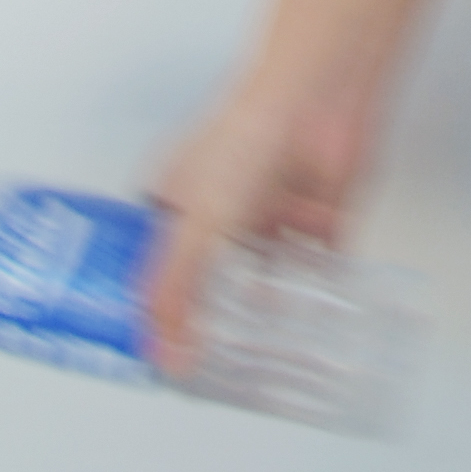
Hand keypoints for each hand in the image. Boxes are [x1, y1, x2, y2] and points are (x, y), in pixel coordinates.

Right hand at [143, 68, 380, 377]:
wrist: (319, 105)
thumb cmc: (248, 136)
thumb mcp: (196, 228)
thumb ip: (177, 295)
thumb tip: (165, 353)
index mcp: (180, 200)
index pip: (156, 263)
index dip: (152, 306)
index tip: (151, 350)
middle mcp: (224, 209)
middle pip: (210, 276)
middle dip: (207, 317)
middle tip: (200, 367)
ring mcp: (271, 216)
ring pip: (262, 278)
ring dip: (260, 313)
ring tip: (250, 365)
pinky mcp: (316, 222)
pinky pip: (314, 270)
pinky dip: (312, 298)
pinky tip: (303, 332)